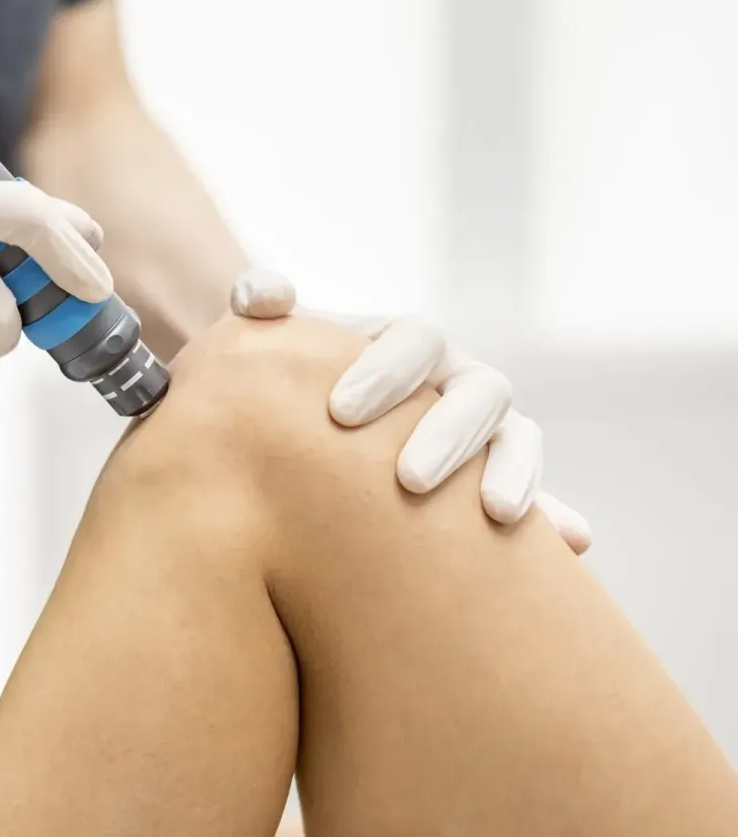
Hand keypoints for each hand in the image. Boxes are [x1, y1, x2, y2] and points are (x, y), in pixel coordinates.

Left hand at [230, 269, 591, 553]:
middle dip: (449, 433)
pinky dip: (561, 517)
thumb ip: (260, 303)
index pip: (414, 340)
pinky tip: (577, 541)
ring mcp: (489, 432)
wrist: (309, 432)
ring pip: (520, 439)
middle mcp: (458, 382)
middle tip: (408, 478)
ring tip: (497, 512)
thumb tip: (263, 295)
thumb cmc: (291, 385)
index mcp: (408, 343)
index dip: (385, 370)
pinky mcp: (501, 484)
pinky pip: (545, 498)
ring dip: (516, 471)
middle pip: (479, 392)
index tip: (338, 412)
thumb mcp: (273, 344)